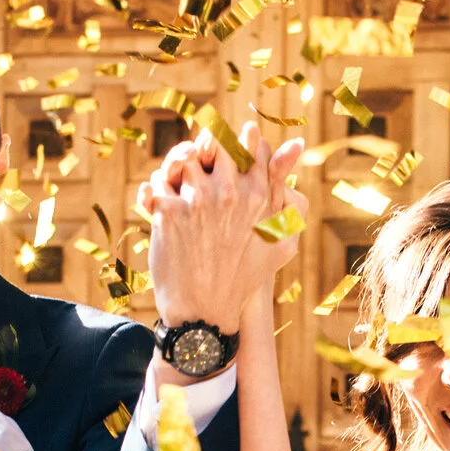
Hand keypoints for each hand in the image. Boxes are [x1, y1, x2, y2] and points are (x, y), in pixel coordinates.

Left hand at [137, 121, 306, 329]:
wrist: (205, 311)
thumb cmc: (243, 277)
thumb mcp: (278, 239)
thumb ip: (284, 189)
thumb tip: (295, 143)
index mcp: (258, 194)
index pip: (250, 143)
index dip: (238, 141)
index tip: (230, 152)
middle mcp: (230, 192)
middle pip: (214, 139)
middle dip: (204, 148)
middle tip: (198, 163)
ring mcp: (197, 200)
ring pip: (181, 157)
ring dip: (176, 169)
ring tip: (178, 190)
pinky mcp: (168, 211)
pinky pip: (156, 181)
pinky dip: (154, 191)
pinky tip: (160, 207)